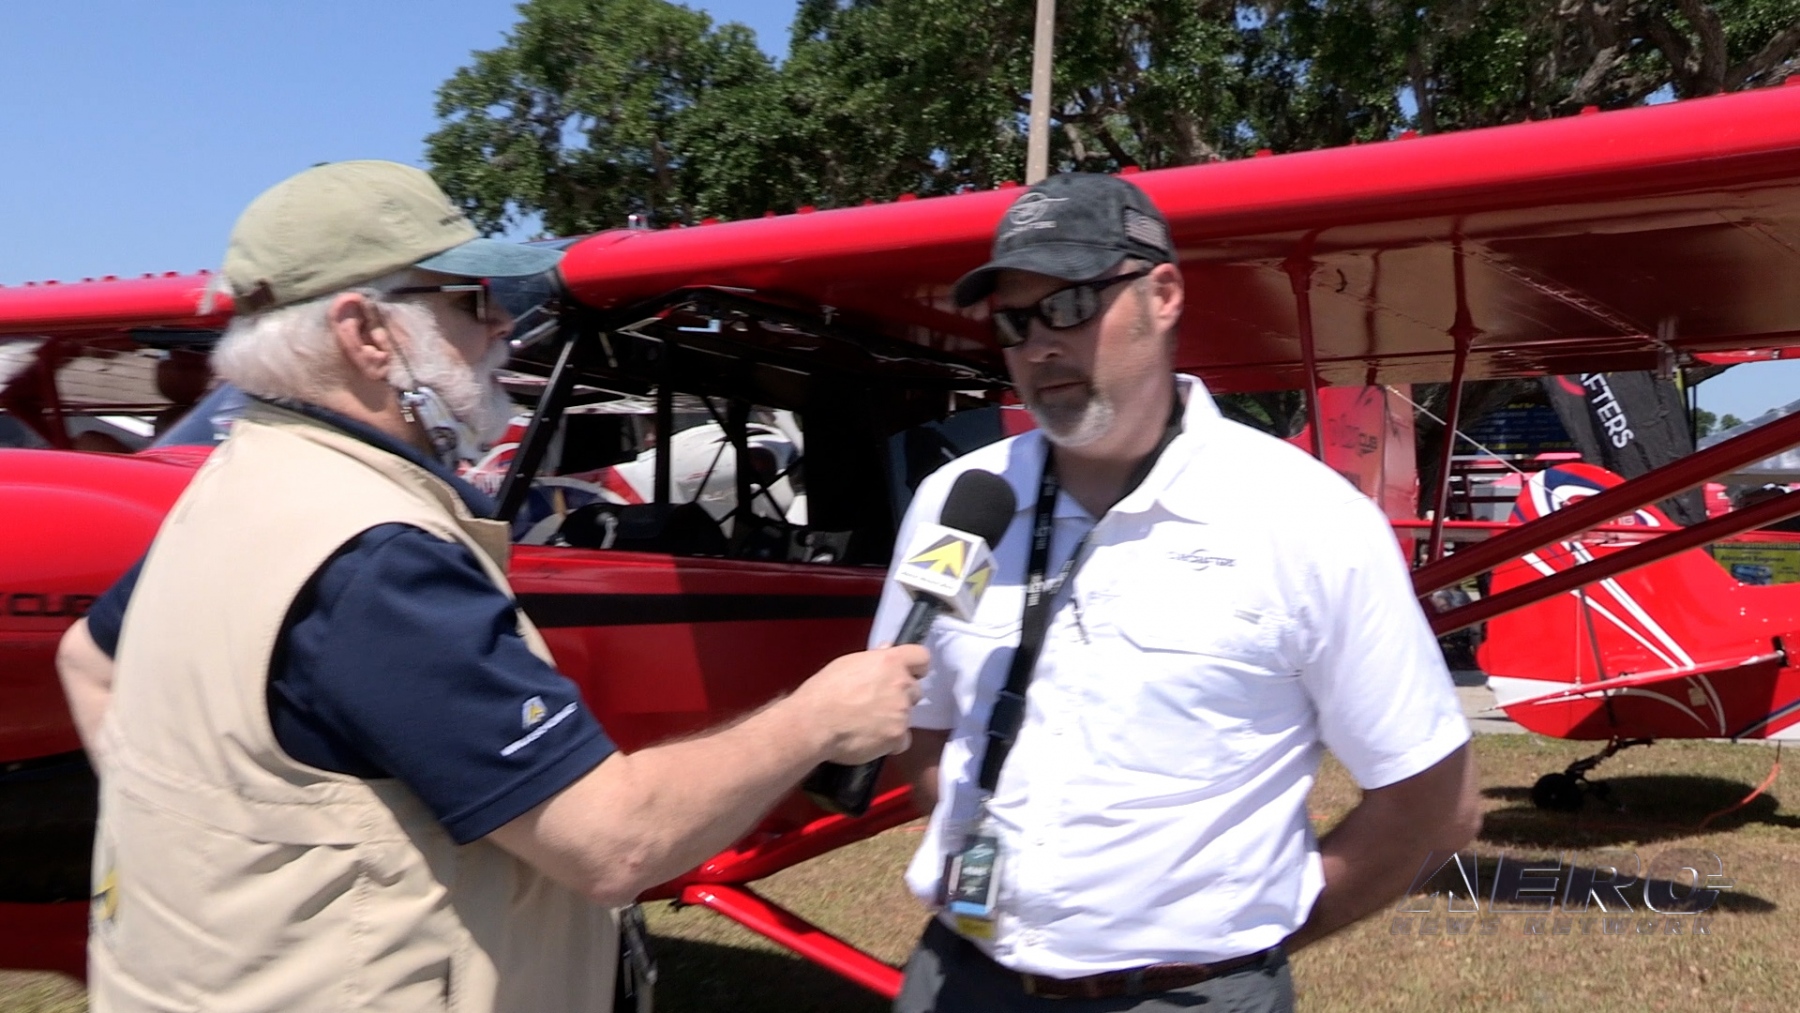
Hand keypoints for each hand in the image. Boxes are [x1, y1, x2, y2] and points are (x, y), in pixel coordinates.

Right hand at [788, 645, 928, 763]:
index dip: (917, 667)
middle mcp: (901, 684)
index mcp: (890, 661)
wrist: (814, 722)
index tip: (909, 674)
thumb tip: (886, 649)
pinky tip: (872, 739)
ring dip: (894, 720)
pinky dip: (891, 742)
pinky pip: (903, 740)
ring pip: (907, 716)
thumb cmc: (824, 692)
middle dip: (901, 697)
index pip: (921, 657)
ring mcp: (902, 711)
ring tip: (868, 724)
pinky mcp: (898, 735)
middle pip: (915, 690)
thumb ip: (873, 659)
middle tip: (878, 703)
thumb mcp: (847, 664)